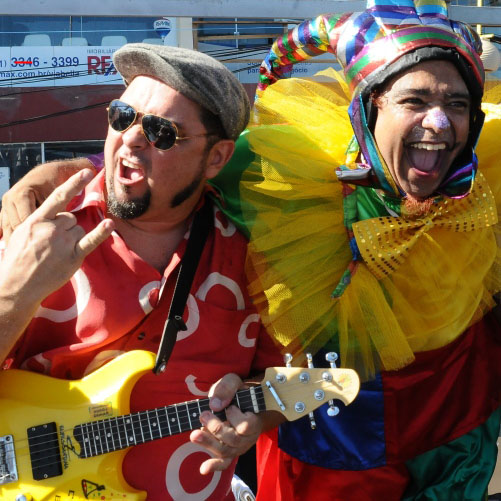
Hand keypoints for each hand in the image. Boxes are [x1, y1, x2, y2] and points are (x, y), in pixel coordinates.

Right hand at [0, 168, 113, 305]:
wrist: (16, 286)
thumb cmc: (18, 259)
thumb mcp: (22, 233)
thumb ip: (40, 221)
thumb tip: (57, 214)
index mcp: (36, 221)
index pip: (58, 197)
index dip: (74, 183)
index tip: (86, 172)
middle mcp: (51, 229)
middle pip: (71, 218)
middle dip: (65, 228)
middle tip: (52, 244)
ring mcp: (63, 243)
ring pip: (79, 230)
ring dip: (73, 238)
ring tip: (58, 253)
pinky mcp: (73, 257)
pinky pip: (90, 241)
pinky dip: (101, 233)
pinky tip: (109, 224)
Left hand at [189, 373, 262, 474]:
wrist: (243, 402)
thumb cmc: (238, 391)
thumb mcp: (234, 381)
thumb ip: (226, 388)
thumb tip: (214, 404)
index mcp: (253, 419)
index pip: (245, 425)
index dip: (234, 417)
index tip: (229, 406)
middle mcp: (248, 436)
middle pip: (233, 439)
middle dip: (216, 428)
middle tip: (204, 415)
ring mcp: (239, 446)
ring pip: (225, 450)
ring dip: (208, 442)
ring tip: (194, 434)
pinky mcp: (230, 452)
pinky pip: (225, 463)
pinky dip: (214, 466)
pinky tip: (203, 469)